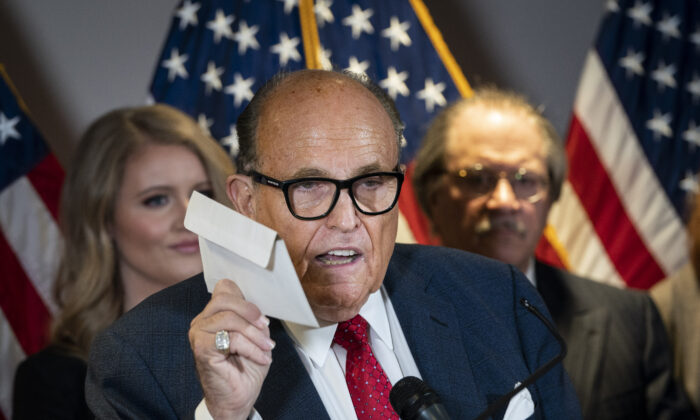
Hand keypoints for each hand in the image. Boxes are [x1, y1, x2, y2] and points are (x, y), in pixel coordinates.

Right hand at [189, 279, 274, 419]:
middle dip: (251, 312)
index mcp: (213, 315)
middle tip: (265, 327)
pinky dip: (251, 347)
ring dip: (254, 334)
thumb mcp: (255, 336)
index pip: (224, 289)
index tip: (260, 317)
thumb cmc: (244, 368)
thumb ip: (252, 318)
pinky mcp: (202, 349)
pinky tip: (261, 358)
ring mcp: (199, 334)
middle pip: (225, 298)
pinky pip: (231, 338)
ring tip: (266, 347)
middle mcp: (202, 321)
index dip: (244, 298)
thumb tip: (257, 308)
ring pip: (229, 318)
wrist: (238, 398)